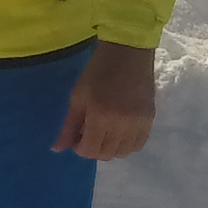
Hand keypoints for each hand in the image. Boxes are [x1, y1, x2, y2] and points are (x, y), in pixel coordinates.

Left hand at [56, 40, 157, 159]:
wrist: (128, 53)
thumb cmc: (98, 71)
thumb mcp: (78, 96)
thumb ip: (69, 125)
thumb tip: (57, 149)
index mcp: (100, 117)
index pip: (89, 150)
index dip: (79, 147)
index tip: (77, 136)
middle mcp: (122, 125)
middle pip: (106, 154)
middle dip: (93, 149)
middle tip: (89, 133)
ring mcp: (138, 124)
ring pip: (123, 152)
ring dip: (110, 148)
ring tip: (105, 133)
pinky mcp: (150, 119)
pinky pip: (138, 144)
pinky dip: (127, 144)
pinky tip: (119, 132)